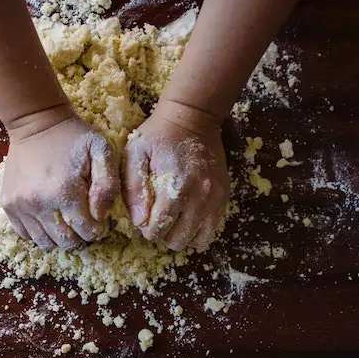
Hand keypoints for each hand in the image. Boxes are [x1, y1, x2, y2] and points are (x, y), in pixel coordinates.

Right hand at [1, 107, 119, 249]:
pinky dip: (40, 232)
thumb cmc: (73, 137)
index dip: (97, 229)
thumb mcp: (101, 151)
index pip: (87, 231)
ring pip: (44, 243)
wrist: (36, 122)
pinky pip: (25, 234)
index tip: (98, 218)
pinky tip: (49, 218)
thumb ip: (107, 185)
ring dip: (59, 237)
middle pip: (65, 242)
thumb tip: (100, 216)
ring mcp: (20, 205)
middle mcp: (38, 203)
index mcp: (64, 191)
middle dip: (79, 236)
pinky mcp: (8, 204)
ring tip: (66, 220)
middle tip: (83, 220)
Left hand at [123, 100, 229, 251]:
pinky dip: (198, 229)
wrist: (194, 117)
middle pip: (178, 240)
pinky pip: (212, 229)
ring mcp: (215, 199)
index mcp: (175, 188)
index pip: (158, 230)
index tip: (144, 217)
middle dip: (164, 234)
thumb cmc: (158, 135)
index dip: (147, 229)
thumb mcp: (135, 153)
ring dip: (183, 235)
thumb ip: (134, 188)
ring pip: (198, 240)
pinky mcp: (224, 197)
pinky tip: (188, 215)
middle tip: (158, 217)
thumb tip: (139, 221)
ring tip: (174, 218)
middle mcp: (200, 198)